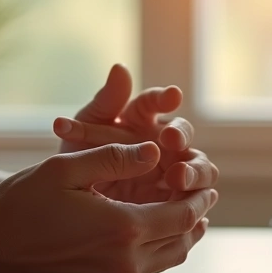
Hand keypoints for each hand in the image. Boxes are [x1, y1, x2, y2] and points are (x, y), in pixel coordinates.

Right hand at [0, 142, 216, 272]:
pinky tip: (151, 235)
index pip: (181, 215)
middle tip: (205, 198)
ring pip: (165, 260)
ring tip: (188, 218)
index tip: (207, 184)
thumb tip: (154, 152)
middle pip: (180, 241)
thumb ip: (114, 158)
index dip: (197, 198)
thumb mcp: (65, 168)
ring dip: (180, 238)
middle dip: (196, 217)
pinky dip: (157, 251)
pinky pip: (142, 270)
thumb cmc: (19, 207)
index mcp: (123, 228)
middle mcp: (124, 260)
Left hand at [53, 64, 218, 203]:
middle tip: (170, 139)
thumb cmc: (79, 153)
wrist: (71, 197)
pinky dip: (196, 201)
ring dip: (194, 171)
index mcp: (142, 118)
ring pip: (200, 167)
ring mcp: (174, 170)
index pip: (158, 102)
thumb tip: (120, 67)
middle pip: (184, 134)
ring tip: (177, 178)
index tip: (172, 95)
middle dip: (181, 135)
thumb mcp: (87, 127)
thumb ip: (106, 101)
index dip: (165, 98)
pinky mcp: (177, 199)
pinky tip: (191, 204)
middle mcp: (163, 141)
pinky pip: (196, 200)